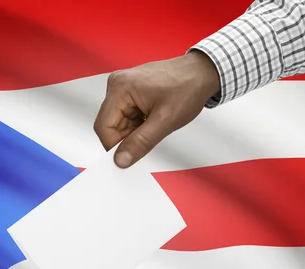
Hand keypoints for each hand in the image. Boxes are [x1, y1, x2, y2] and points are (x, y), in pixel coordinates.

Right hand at [93, 50, 219, 167]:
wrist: (201, 73)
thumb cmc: (188, 88)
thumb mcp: (165, 121)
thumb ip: (141, 142)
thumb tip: (121, 159)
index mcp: (120, 87)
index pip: (103, 127)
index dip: (114, 146)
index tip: (128, 158)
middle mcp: (117, 85)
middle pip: (109, 126)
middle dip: (127, 138)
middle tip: (150, 137)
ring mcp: (122, 88)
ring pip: (118, 124)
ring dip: (134, 132)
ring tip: (155, 124)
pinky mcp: (128, 92)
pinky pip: (125, 117)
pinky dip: (137, 125)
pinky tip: (153, 120)